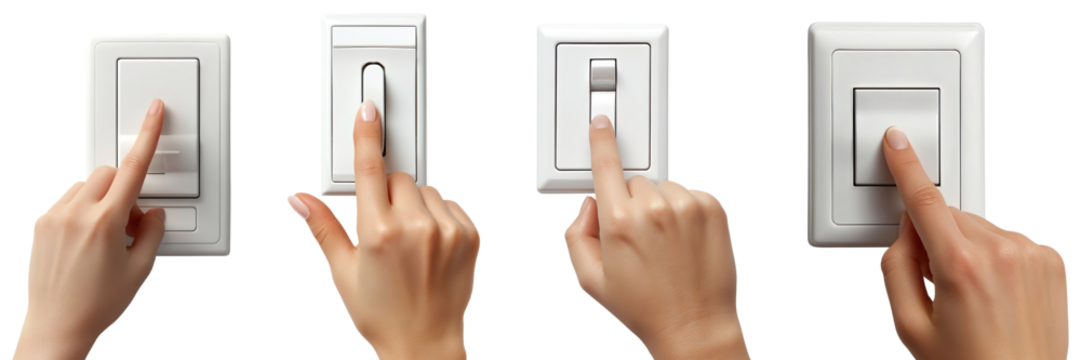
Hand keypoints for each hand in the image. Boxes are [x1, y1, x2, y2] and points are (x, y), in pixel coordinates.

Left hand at [15, 99, 166, 358]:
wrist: (56, 326)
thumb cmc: (97, 304)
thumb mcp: (142, 269)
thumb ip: (154, 231)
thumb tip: (153, 212)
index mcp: (106, 222)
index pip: (134, 168)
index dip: (148, 135)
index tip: (153, 112)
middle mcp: (76, 214)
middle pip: (109, 173)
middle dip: (124, 188)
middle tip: (130, 223)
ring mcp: (53, 217)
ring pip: (86, 184)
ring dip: (102, 198)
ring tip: (107, 235)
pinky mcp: (39, 224)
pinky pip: (66, 200)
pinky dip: (81, 210)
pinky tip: (86, 240)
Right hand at [284, 99, 479, 359]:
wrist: (424, 345)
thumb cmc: (382, 314)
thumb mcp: (342, 272)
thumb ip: (322, 227)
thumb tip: (299, 199)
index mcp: (378, 232)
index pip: (371, 169)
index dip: (367, 136)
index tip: (368, 112)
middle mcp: (415, 227)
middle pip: (399, 178)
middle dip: (388, 194)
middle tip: (384, 228)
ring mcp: (446, 230)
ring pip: (427, 189)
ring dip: (416, 204)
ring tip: (409, 241)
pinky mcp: (470, 235)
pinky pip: (452, 203)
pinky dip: (441, 215)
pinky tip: (430, 244)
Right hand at [562, 115, 751, 358]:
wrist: (693, 327)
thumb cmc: (644, 308)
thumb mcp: (590, 279)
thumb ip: (577, 234)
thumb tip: (589, 205)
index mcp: (620, 222)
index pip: (606, 167)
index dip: (601, 142)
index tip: (602, 124)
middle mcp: (654, 208)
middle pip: (635, 182)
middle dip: (632, 203)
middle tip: (640, 240)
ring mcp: (687, 206)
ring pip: (664, 187)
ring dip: (661, 207)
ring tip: (666, 244)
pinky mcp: (713, 209)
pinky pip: (691, 194)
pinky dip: (686, 211)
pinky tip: (684, 241)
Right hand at [878, 126, 1069, 359]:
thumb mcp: (909, 326)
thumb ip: (896, 269)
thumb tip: (902, 236)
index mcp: (961, 267)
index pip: (925, 201)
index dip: (906, 167)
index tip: (897, 141)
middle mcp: (1002, 252)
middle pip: (948, 217)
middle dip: (933, 241)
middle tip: (937, 287)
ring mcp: (1032, 254)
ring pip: (977, 227)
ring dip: (965, 249)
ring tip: (972, 297)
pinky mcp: (1051, 260)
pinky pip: (1006, 239)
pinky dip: (993, 257)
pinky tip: (994, 294)